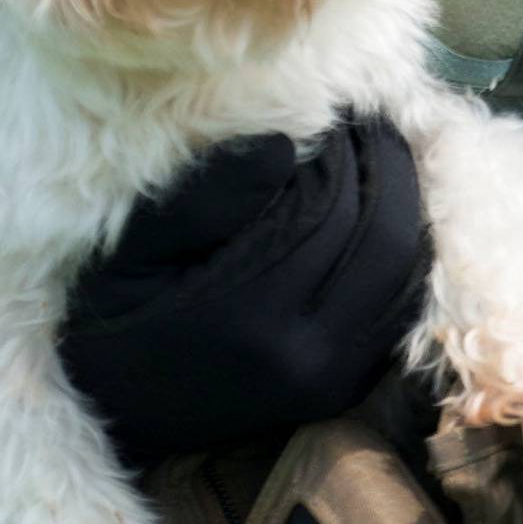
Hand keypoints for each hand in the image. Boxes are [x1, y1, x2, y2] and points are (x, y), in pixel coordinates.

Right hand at [58, 114, 429, 468]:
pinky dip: (407, 254)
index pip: (331, 211)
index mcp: (249, 319)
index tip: (339, 106)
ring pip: (406, 276)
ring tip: (383, 152)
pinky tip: (387, 210)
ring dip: (406, 206)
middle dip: (388, 168)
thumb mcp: (134, 254)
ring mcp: (331, 383)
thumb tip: (282, 147)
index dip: (344, 150)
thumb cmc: (116, 321)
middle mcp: (305, 359)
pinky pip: (400, 311)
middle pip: (384, 241)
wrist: (115, 417)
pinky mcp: (343, 394)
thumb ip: (204, 201)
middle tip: (370, 119)